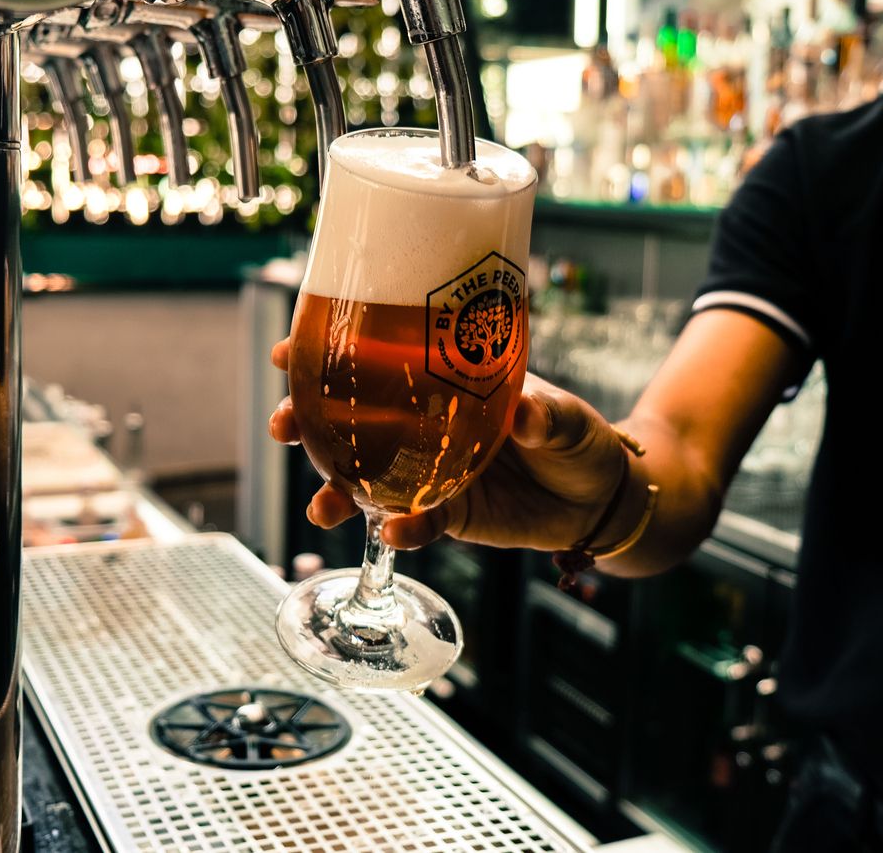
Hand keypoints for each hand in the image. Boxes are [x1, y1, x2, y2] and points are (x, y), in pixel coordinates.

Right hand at [268, 338, 624, 551]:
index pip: (378, 361)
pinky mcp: (451, 514)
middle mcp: (427, 425)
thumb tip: (528, 416)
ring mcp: (432, 472)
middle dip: (306, 423)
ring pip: (369, 478)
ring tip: (319, 505)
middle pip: (353, 421)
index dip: (328, 353)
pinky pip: (417, 522)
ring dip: (337, 490)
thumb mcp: (568, 416)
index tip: (289, 351)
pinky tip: (388, 532)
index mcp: (445, 381)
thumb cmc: (580, 439)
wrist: (600, 498)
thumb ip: (548, 415)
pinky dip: (401, 529)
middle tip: (282, 425)